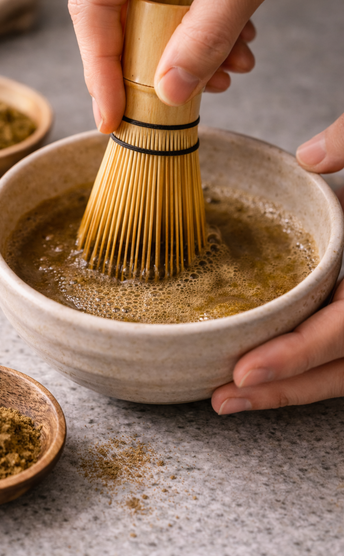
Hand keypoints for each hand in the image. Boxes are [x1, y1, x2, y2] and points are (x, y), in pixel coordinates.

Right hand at [68, 0, 317, 132]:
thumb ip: (205, 36)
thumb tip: (171, 92)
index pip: (93, 5)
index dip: (99, 69)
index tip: (111, 116)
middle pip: (121, 13)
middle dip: (154, 64)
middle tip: (168, 103)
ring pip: (155, 11)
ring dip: (191, 52)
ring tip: (229, 70)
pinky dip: (207, 28)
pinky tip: (237, 44)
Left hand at [212, 113, 343, 414]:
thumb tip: (309, 157)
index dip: (300, 353)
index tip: (247, 371)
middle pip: (343, 367)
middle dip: (284, 388)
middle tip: (223, 398)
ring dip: (290, 387)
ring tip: (232, 397)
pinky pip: (341, 353)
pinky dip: (305, 367)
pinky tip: (266, 373)